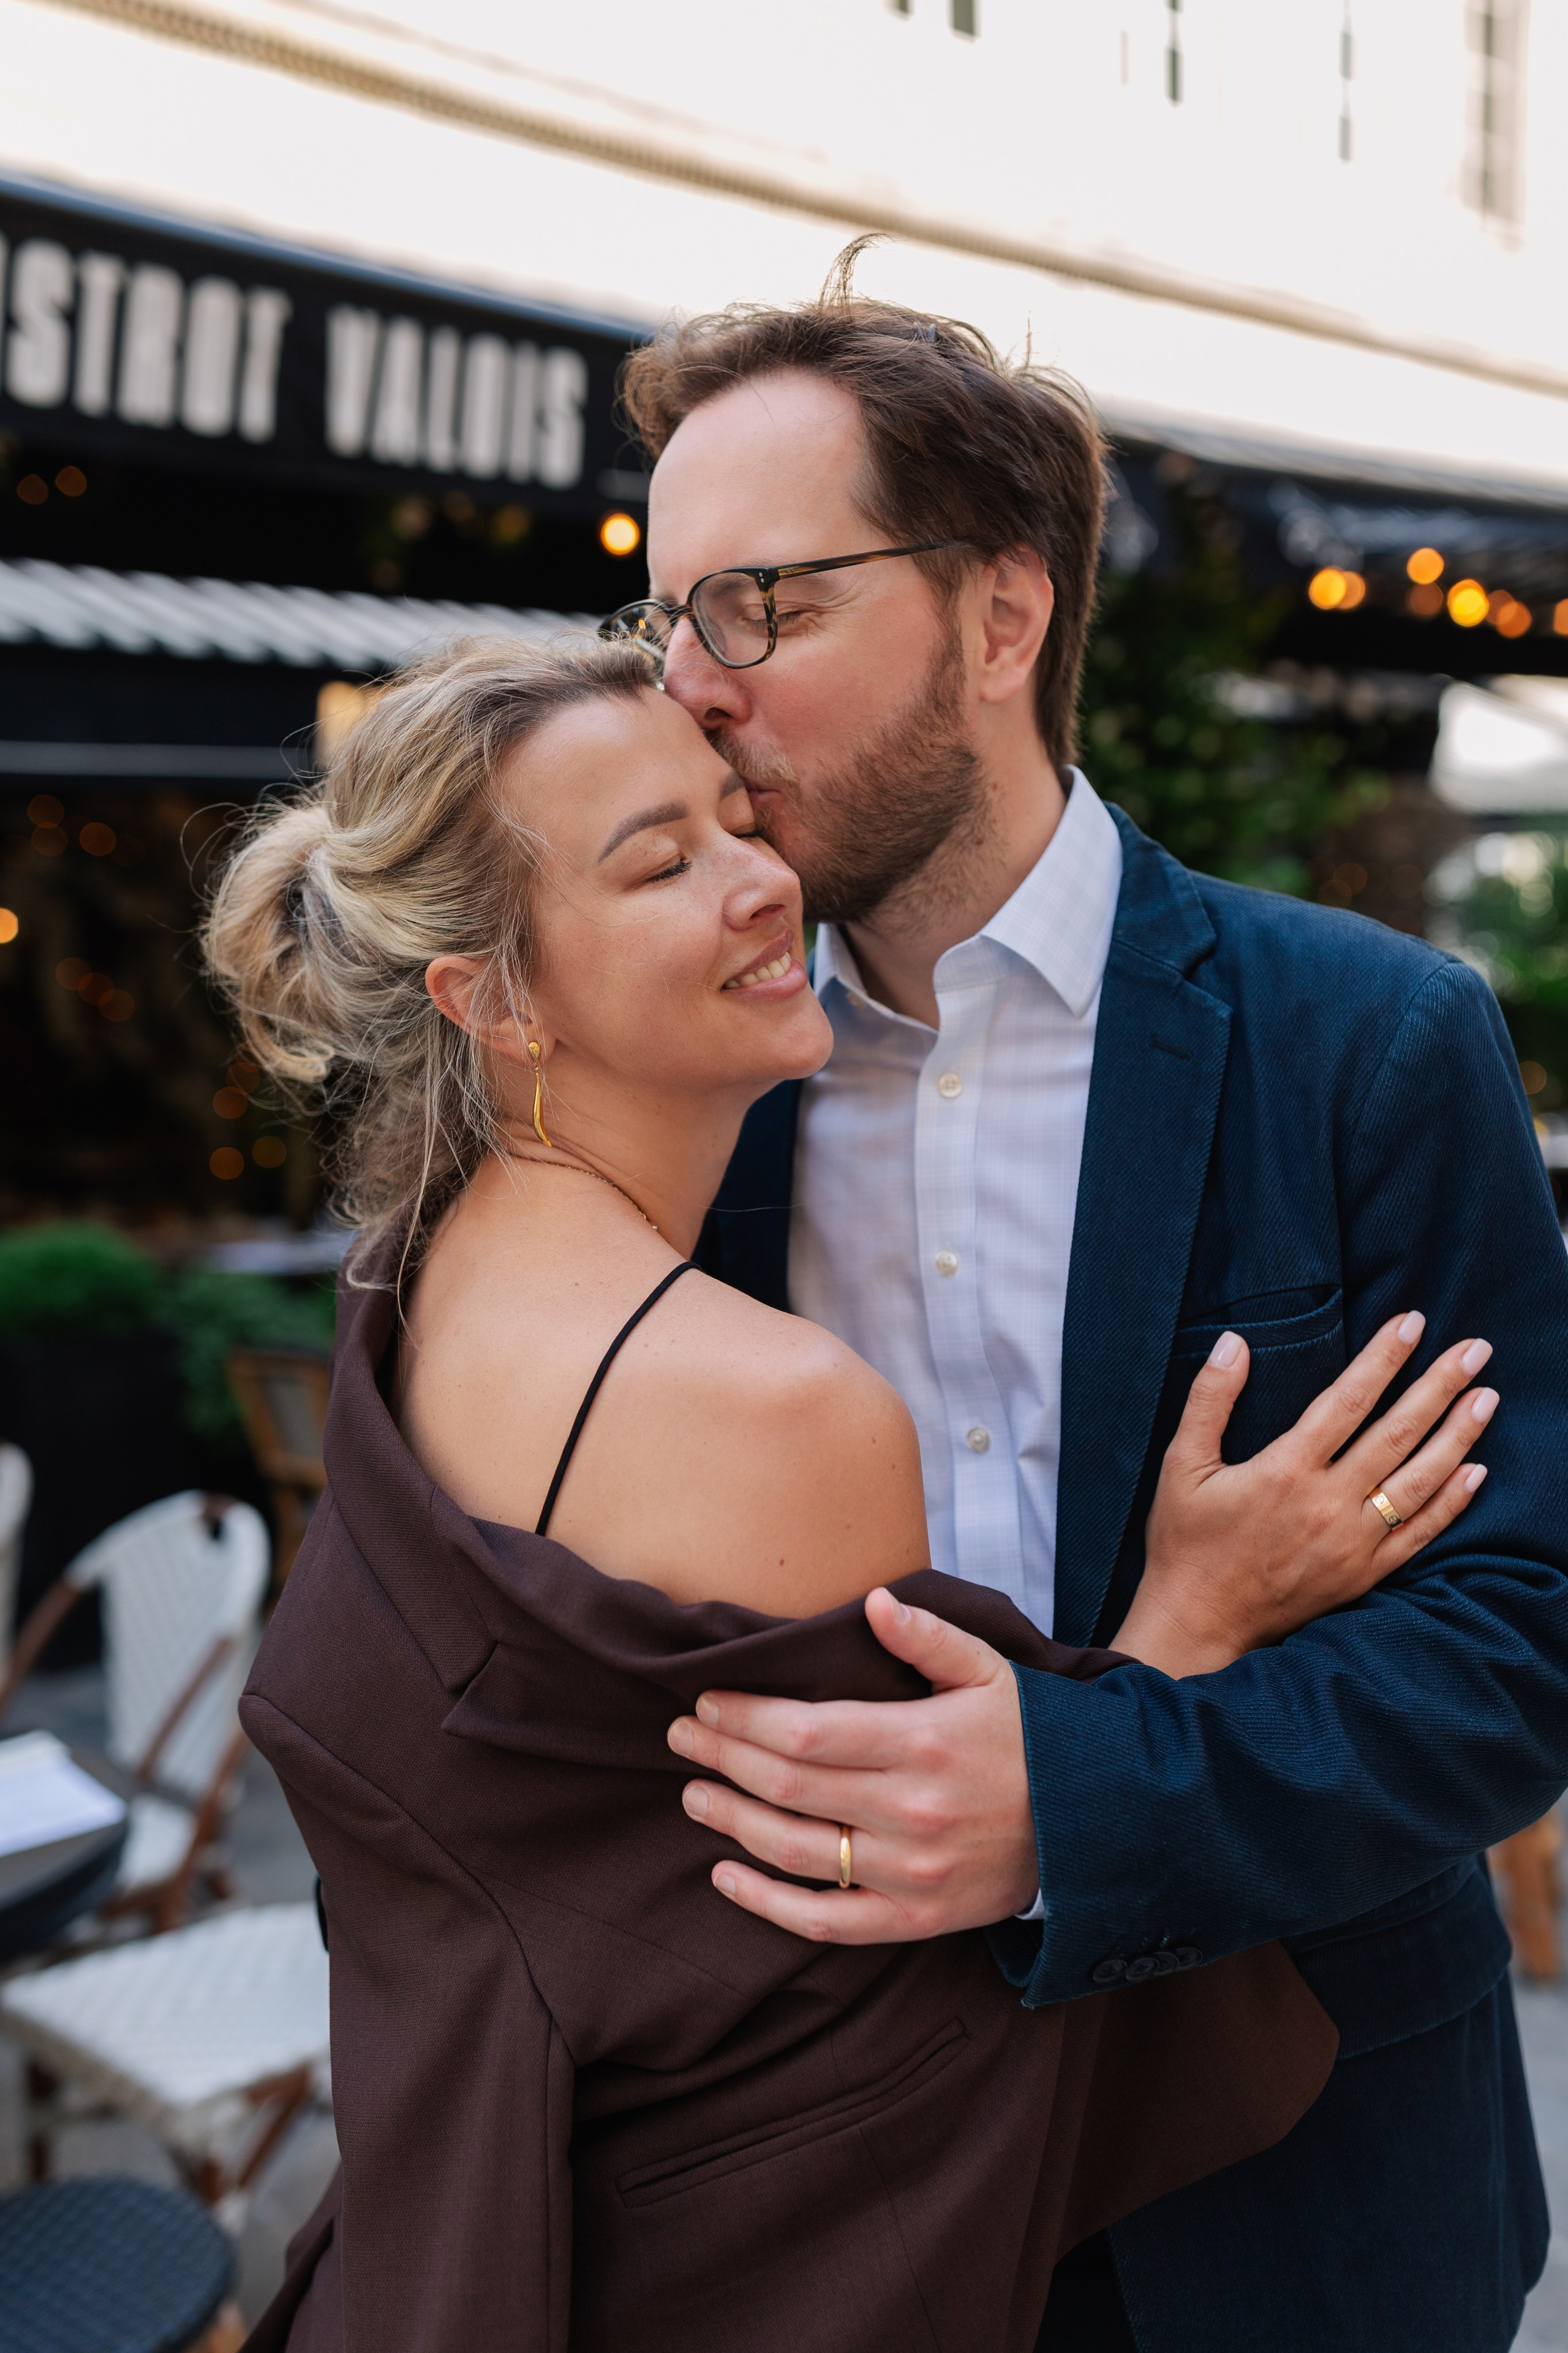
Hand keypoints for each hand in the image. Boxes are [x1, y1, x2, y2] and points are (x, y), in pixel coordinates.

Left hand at [666, 1585, 1037, 1940]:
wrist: (1098, 1826)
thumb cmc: (1035, 1739)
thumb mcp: (992, 1672)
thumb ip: (928, 1637)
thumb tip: (873, 1601)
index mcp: (924, 1742)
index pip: (807, 1731)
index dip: (745, 1717)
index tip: (706, 1700)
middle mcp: (911, 1812)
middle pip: (789, 1785)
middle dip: (723, 1758)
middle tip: (681, 1737)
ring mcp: (912, 1873)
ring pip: (795, 1850)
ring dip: (732, 1821)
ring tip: (694, 1795)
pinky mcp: (916, 1919)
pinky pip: (826, 1921)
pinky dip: (767, 1904)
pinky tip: (725, 1876)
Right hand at [1118, 1311, 1496, 1677]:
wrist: (1199, 1625)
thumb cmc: (1186, 1542)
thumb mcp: (1182, 1465)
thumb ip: (1209, 1400)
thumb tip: (1234, 1342)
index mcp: (1285, 1470)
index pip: (1347, 1400)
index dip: (1383, 1358)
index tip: (1413, 1322)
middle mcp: (1327, 1504)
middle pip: (1397, 1434)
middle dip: (1440, 1386)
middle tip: (1475, 1350)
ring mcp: (1351, 1543)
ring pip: (1418, 1481)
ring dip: (1457, 1436)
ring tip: (1486, 1398)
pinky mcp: (1363, 1575)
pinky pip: (1419, 1535)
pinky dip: (1452, 1503)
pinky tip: (1475, 1472)